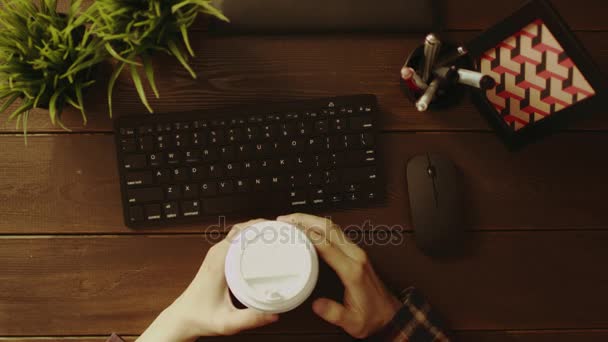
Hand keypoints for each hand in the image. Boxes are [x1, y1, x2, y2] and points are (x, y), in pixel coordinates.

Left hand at [137, 219, 278, 341]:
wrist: (184, 318)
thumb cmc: (200, 316)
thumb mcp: (227, 322)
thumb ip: (250, 319)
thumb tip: (273, 314)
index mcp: (218, 262)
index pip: (240, 232)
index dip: (260, 226)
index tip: (276, 228)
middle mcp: (217, 254)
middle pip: (242, 228)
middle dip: (263, 226)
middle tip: (283, 232)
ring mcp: (216, 255)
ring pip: (239, 232)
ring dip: (257, 230)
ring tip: (276, 235)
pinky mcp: (218, 259)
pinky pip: (236, 240)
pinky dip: (250, 238)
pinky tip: (262, 245)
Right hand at [277, 213, 401, 338]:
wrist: (389, 314)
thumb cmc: (372, 316)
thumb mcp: (352, 322)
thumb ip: (334, 313)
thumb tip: (317, 305)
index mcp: (353, 270)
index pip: (327, 245)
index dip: (307, 235)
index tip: (291, 230)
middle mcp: (356, 256)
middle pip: (329, 228)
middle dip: (305, 219)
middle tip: (286, 219)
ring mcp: (357, 252)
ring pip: (333, 227)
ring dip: (312, 220)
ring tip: (292, 220)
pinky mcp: (355, 253)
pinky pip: (336, 233)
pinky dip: (319, 227)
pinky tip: (308, 228)